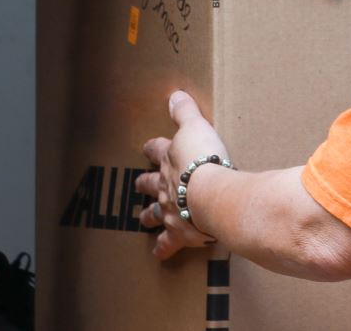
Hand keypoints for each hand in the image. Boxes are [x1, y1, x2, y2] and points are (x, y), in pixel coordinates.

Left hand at [138, 91, 232, 259]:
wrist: (211, 194)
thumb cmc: (204, 158)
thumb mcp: (196, 127)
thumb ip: (185, 112)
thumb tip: (174, 95)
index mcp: (168, 160)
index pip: (156, 150)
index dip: (152, 149)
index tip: (149, 148)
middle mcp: (164, 186)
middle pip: (149, 184)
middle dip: (144, 184)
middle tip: (139, 185)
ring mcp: (168, 210)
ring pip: (153, 213)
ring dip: (148, 215)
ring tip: (143, 219)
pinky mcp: (178, 232)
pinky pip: (167, 243)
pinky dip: (163, 248)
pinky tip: (159, 254)